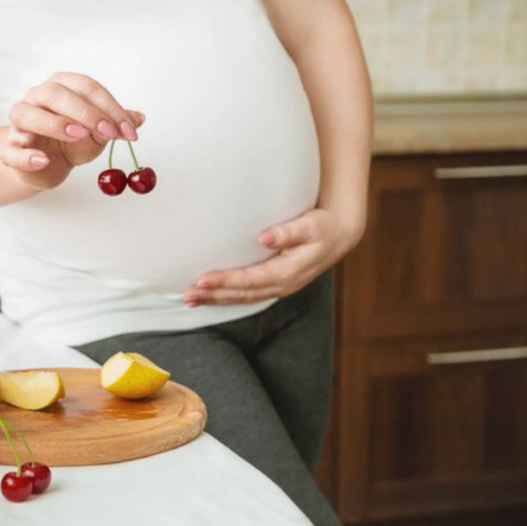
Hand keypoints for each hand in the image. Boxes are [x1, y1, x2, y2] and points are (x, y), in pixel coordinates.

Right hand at [0, 72, 143, 190]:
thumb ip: (115, 124)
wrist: (46, 166)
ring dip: (54, 123)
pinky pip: (12, 150)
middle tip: (108, 132)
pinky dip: (26, 155)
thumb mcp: (97, 134)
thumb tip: (139, 117)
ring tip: (78, 135)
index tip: (129, 130)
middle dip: (85, 112)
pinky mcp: (10, 149)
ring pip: (26, 113)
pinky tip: (43, 160)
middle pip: (55, 93)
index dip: (110, 107)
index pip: (86, 87)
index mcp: (60, 87)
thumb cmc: (70, 143)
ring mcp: (19, 123)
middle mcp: (36, 98)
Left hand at [183, 208, 363, 306]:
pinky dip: (226, 297)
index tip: (203, 280)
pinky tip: (208, 296)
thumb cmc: (323, 227)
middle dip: (214, 295)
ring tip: (190, 299)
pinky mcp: (273, 285)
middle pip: (242, 294)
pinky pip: (246, 296)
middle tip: (188, 294)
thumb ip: (289, 231)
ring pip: (242, 298)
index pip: (251, 280)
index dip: (226, 281)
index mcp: (289, 272)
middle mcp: (282, 285)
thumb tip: (264, 237)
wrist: (338, 236)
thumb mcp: (311, 225)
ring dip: (216, 299)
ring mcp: (278, 288)